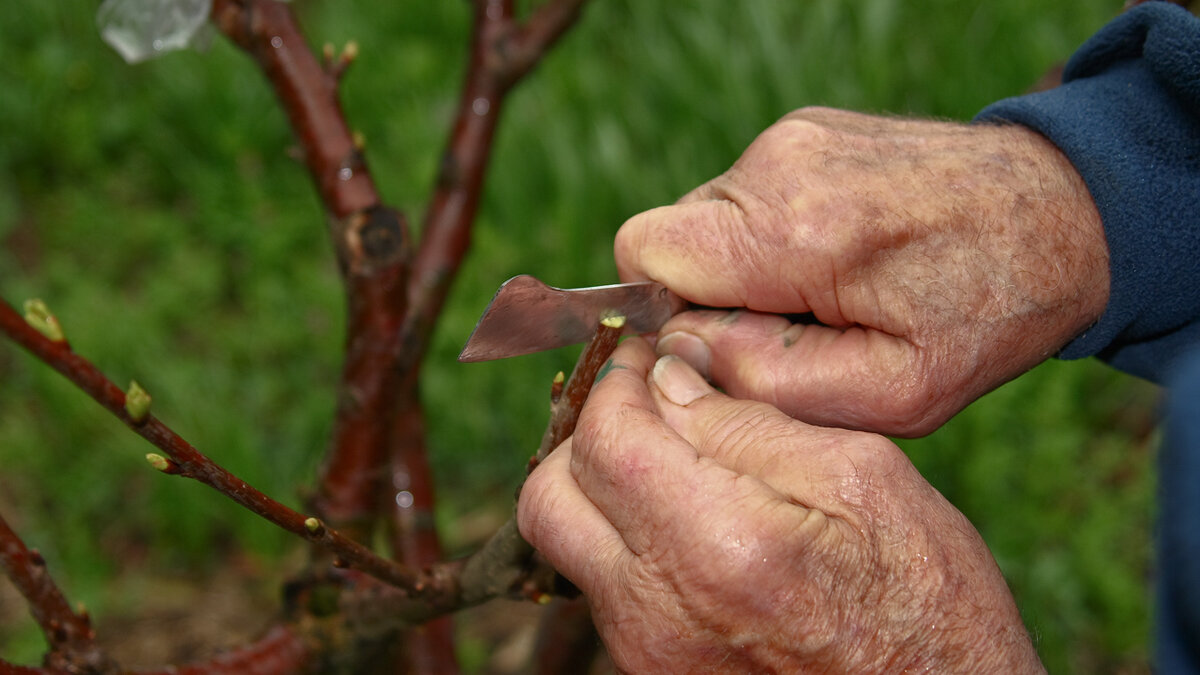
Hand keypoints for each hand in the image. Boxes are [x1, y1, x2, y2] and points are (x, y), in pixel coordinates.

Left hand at [518, 338, 1043, 673]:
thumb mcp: (863, 481)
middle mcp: (659, 610)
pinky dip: (627, 540)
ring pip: (568, 545)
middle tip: (642, 405)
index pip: (605, 438)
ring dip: (602, 489)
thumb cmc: (925, 603)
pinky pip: (605, 589)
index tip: (647, 357)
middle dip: (586, 434)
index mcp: (719, 544)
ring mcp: (648, 654)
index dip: (617, 381)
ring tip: (672, 461)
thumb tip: (670, 377)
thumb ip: (749, 424)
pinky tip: (689, 523)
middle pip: (549, 497)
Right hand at [615, 107, 1108, 435]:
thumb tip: (679, 352)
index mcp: (795, 230)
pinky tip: (840, 256)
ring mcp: (791, 136)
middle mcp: (779, 164)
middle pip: (669, 240)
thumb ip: (768, 382)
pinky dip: (771, 238)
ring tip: (829, 292)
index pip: (644, 256)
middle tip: (797, 329)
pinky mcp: (805, 129)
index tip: (731, 345)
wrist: (1064, 214)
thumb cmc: (984, 314)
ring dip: (745, 270)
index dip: (667, 314)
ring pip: (705, 220)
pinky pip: (744, 198)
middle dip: (711, 298)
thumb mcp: (891, 391)